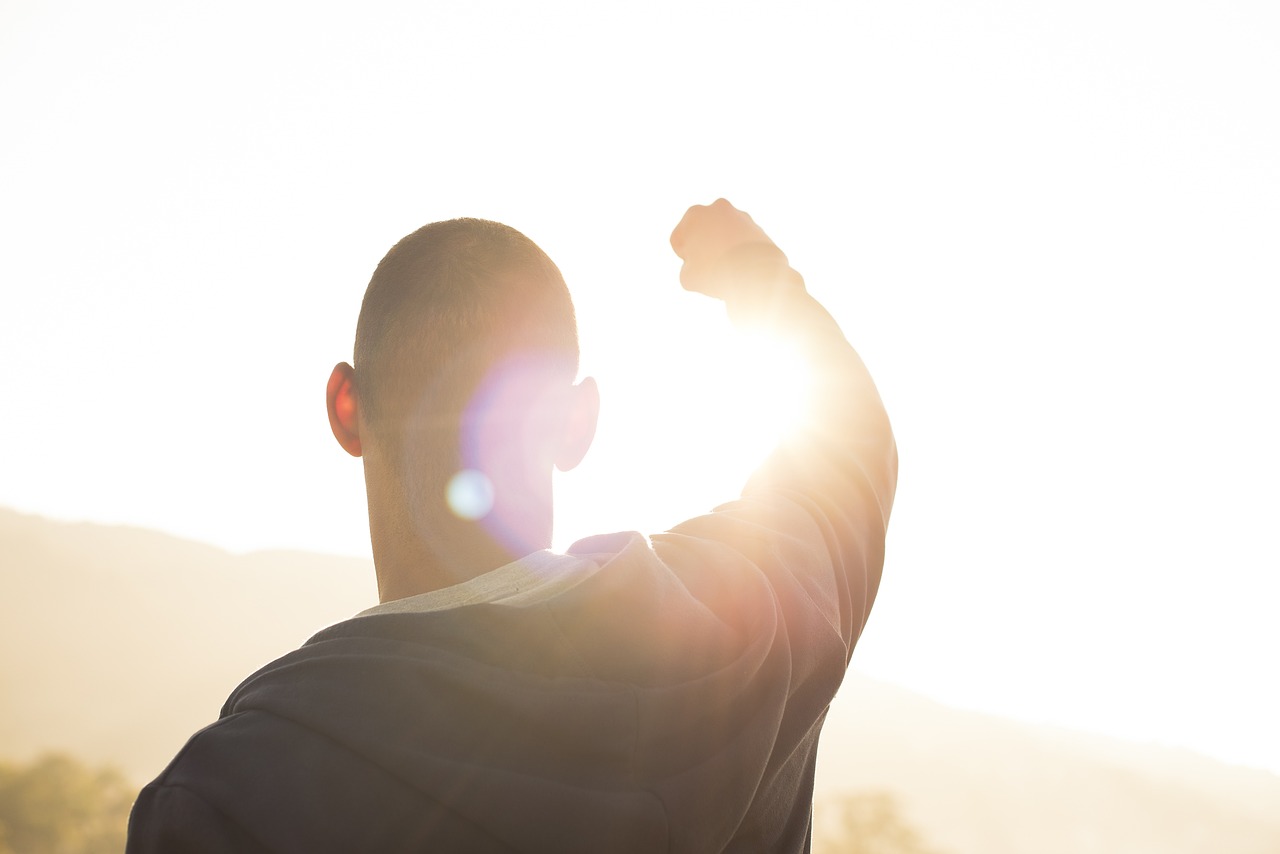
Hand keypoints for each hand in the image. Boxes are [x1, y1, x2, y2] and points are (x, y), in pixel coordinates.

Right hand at [669, 199, 790, 299]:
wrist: (755, 271)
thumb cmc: (716, 272)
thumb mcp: (687, 277)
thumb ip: (688, 268)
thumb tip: (698, 268)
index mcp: (693, 215)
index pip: (679, 240)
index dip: (685, 258)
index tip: (695, 268)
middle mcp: (716, 209)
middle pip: (702, 232)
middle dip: (703, 248)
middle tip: (709, 267)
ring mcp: (738, 216)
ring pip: (723, 235)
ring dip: (722, 248)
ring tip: (727, 268)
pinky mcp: (756, 227)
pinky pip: (741, 240)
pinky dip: (739, 250)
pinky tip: (740, 266)